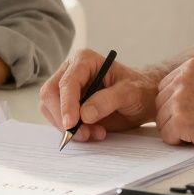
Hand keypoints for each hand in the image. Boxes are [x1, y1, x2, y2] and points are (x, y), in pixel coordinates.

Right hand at [38, 48, 158, 142]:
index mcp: (84, 60)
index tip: (71, 124)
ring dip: (69, 127)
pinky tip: (93, 133)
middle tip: (83, 134)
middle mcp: (71, 72)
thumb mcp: (130, 92)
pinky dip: (73, 132)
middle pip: (50, 94)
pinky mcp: (68, 106)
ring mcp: (67, 90)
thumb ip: (108, 100)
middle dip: (63, 118)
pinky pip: (59, 121)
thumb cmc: (138, 90)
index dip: (67, 104)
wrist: (143, 100)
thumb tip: (84, 114)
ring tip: (95, 133)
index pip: (67, 82)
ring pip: (51, 109)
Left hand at [155, 57, 193, 153]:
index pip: (165, 87)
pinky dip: (180, 142)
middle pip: (161, 104)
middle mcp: (182, 79)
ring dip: (177, 131)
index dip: (176, 104)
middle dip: (174, 117)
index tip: (192, 112)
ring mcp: (179, 99)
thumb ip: (193, 84)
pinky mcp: (180, 120)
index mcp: (191, 66)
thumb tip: (171, 98)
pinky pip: (167, 136)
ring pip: (162, 121)